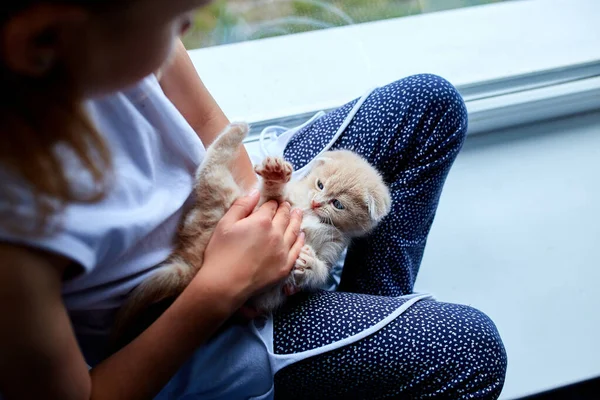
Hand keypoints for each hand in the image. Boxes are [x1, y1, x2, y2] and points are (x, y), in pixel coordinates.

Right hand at [192, 189, 303, 309]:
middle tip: (288, 205)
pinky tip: (301, 235)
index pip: (270, 207)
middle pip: (284, 217)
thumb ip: (241, 206)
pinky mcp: (285, 266)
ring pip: (294, 231)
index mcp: (261, 221)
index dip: (271, 203)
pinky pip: (297, 250)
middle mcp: (276, 233)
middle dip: (286, 209)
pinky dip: (300, 240)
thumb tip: (255, 193)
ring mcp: (282, 251)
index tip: (273, 202)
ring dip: (297, 220)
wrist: (225, 284)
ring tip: (298, 213)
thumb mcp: (225, 224)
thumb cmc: (221, 253)